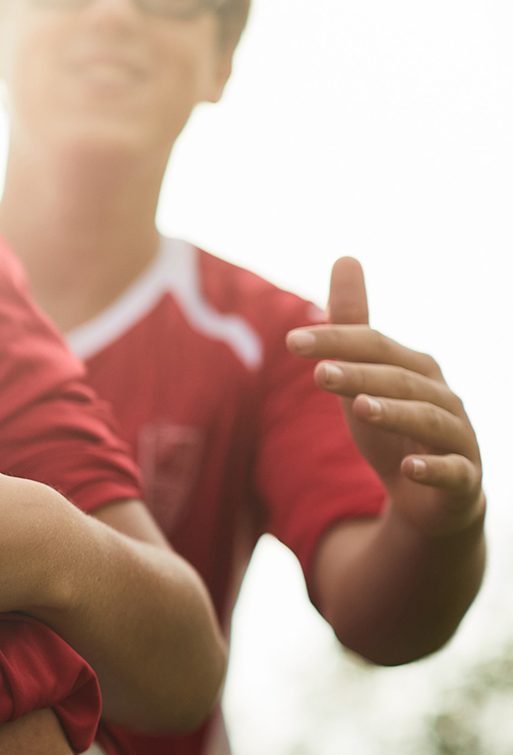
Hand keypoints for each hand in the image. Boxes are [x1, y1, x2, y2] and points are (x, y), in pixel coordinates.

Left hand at [288, 258, 484, 538]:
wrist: (429, 497)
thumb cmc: (392, 426)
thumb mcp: (363, 375)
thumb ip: (353, 324)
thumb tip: (346, 256)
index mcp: (416, 369)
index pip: (375, 346)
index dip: (337, 341)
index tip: (291, 341)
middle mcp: (442, 396)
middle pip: (400, 379)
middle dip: (360, 374)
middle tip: (318, 374)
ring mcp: (457, 437)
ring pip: (429, 420)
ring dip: (396, 413)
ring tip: (360, 409)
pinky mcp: (463, 479)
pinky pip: (453, 472)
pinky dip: (432, 468)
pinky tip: (408, 469)